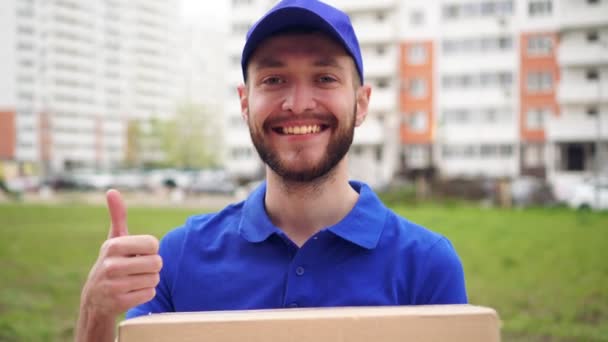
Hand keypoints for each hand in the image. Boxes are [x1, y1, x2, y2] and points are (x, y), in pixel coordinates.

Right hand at [80, 189, 161, 317]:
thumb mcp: (113, 240)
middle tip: (137, 269)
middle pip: (157, 263)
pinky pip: (150, 293)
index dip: (151, 250)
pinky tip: (131, 292)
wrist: (95, 299)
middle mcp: (111, 265)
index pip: (153, 244)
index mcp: (113, 246)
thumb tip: (112, 190)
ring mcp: (114, 285)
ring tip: (133, 280)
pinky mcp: (119, 303)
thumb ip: (117, 216)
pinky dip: (145, 293)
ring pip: (154, 279)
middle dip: (152, 266)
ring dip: (149, 280)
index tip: (138, 253)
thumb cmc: (112, 263)